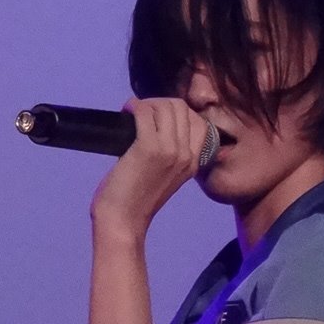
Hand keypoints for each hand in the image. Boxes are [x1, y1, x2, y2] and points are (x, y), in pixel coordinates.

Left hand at [90, 98, 212, 243]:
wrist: (123, 220)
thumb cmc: (138, 200)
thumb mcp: (167, 176)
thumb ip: (172, 154)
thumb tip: (160, 123)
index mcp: (194, 163)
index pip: (200, 122)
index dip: (178, 112)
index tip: (158, 118)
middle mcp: (186, 155)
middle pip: (182, 108)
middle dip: (159, 103)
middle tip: (141, 113)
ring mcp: (170, 151)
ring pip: (165, 106)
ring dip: (146, 104)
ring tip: (133, 114)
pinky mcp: (148, 148)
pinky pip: (144, 112)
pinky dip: (133, 107)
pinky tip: (126, 113)